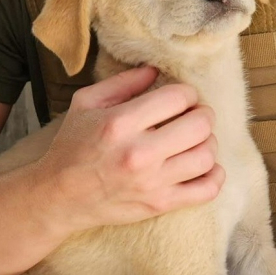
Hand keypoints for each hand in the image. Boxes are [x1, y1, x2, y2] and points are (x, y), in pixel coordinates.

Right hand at [33, 66, 223, 233]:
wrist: (60, 195)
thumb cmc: (72, 146)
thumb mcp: (86, 103)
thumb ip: (122, 83)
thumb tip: (155, 70)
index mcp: (120, 123)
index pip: (177, 98)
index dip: (185, 93)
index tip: (180, 98)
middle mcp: (139, 153)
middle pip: (199, 125)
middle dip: (202, 114)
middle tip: (193, 115)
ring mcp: (152, 182)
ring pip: (206, 156)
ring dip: (208, 143)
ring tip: (194, 140)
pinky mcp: (160, 204)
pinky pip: (206, 190)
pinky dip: (214, 176)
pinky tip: (204, 166)